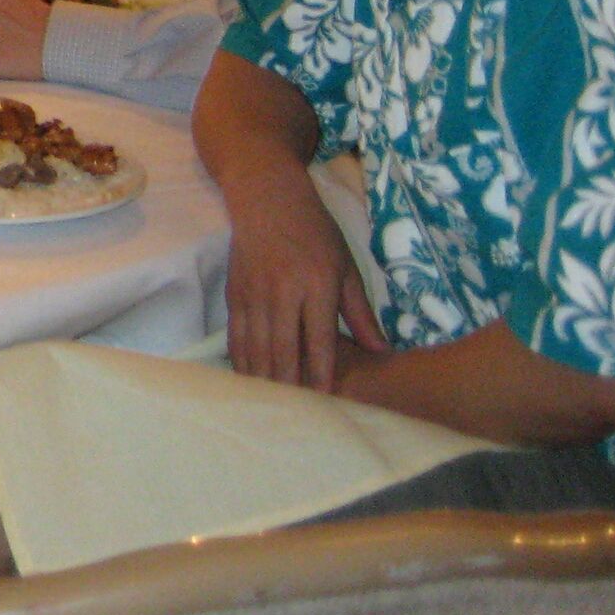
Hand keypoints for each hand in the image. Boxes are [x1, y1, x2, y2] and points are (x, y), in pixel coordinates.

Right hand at [222, 171, 386, 391]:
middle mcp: (282, 291)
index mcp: (316, 284)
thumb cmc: (315, 231)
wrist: (267, 198)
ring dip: (264, 378)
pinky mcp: (234, 292)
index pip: (318, 340)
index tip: (324, 402)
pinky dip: (242, 360)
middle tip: (296, 416)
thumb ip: (360, 312)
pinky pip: (236, 335)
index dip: (320, 374)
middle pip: (283, 350)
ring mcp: (254, 293)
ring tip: (273, 406)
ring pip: (256, 347)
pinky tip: (249, 379)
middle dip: (289, 385)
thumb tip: (381, 350)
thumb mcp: (346, 267)